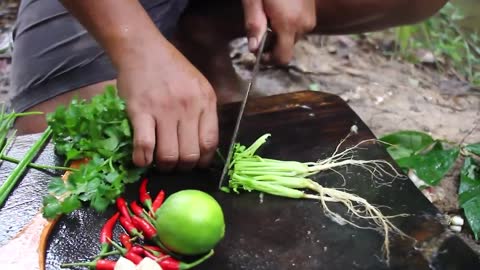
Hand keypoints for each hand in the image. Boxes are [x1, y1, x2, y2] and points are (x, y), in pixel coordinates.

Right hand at [116, 35, 218, 170]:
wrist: (143, 49)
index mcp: (205, 102)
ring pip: (169, 155)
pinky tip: (142, 160)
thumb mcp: (199, 86)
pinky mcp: (140, 111)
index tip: (197, 165)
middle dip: (183, 167)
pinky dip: (143, 160)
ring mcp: (164, 110)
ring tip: (159, 163)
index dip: (204, 161)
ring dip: (164, 166)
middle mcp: (188, 107)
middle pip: (190, 154)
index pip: (210, 143)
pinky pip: (144, 146)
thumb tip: (204, 146)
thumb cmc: (172, 69)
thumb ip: (204, 112)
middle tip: (176, 165)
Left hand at [242, 0, 316, 64]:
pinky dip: (287, 26)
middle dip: (272, 44)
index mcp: (288, 24)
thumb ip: (253, 25)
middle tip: (260, 27)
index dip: (269, 59)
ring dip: (279, 34)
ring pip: (292, 39)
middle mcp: (303, 25)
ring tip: (269, 15)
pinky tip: (279, 11)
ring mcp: (310, 19)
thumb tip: (253, 48)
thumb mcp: (253, 0)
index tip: (258, 52)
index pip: (282, 58)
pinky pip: (298, 28)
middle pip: (287, 49)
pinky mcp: (312, 13)